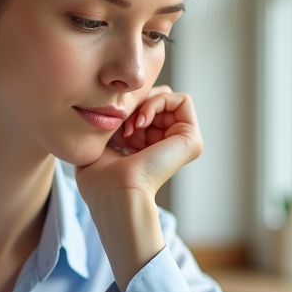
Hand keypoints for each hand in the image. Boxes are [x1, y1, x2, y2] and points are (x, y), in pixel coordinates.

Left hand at [74, 87, 202, 291]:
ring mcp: (181, 143)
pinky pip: (182, 100)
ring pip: (168, 98)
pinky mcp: (192, 140)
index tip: (112, 126)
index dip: (127, 108)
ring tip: (131, 127)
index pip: (144, 108)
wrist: (115, 193)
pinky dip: (158, 102)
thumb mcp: (101, 143)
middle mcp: (167, 145)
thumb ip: (111, 123)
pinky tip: (141, 122)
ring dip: (144, 104)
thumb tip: (114, 103)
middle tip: (122, 126)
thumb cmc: (100, 178)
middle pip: (156, 100)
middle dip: (136, 104)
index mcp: (148, 148)